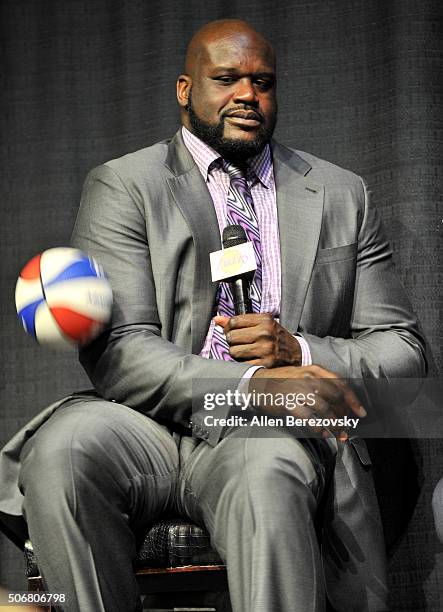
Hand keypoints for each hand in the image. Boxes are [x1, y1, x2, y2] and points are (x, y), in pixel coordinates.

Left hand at [214, 313, 301, 367]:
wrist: (297, 354)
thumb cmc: (277, 337)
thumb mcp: (263, 324)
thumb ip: (240, 321)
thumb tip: (217, 319)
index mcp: (265, 320)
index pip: (234, 321)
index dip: (231, 327)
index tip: (236, 331)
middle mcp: (265, 333)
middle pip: (231, 337)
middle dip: (233, 341)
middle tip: (242, 343)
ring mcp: (265, 349)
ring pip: (234, 351)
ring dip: (236, 353)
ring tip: (246, 351)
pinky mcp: (265, 364)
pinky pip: (241, 364)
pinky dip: (243, 363)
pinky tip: (251, 359)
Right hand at [249, 364, 366, 440]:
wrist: (257, 384)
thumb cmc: (282, 382)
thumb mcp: (302, 375)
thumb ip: (320, 384)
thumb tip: (340, 404)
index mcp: (315, 370)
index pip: (341, 385)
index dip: (353, 401)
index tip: (360, 414)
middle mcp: (309, 378)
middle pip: (336, 399)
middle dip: (344, 417)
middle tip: (347, 429)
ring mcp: (299, 390)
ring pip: (325, 410)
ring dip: (334, 425)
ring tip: (338, 435)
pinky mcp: (289, 402)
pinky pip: (309, 418)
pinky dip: (318, 428)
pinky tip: (322, 433)